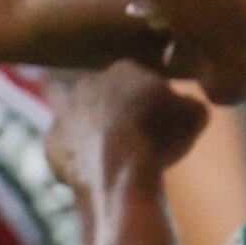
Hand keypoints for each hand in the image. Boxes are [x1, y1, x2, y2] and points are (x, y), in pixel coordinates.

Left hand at [54, 63, 213, 214]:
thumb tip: (188, 105)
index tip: (159, 122)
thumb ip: (190, 103)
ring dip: (98, 138)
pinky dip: (82, 162)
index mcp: (123, 69)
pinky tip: (100, 175)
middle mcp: (87, 84)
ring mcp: (64, 114)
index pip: (139, 80)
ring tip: (119, 161)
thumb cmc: (160, 138)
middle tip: (138, 141)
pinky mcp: (50, 144)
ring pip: (85, 125)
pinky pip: (69, 152)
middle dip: (120, 116)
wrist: (120, 172)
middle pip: (108, 99)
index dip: (151, 103)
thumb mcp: (195, 116)